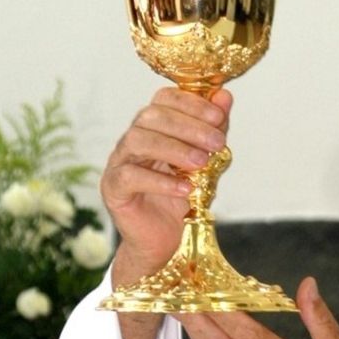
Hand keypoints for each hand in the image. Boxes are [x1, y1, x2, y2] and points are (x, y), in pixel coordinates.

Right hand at [100, 87, 232, 285]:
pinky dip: (160, 181)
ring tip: (201, 163)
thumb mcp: (204, 163)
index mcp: (152, 128)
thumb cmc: (180, 200)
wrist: (162, 243)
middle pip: (151, 116)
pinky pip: (130, 177)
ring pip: (138, 141)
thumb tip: (224, 96)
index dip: (191, 103)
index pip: (164, 99)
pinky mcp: (113, 189)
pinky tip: (185, 189)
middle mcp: (132, 140)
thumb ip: (211, 131)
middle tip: (216, 143)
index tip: (218, 118)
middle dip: (188, 126)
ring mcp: (118, 163)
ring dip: (174, 149)